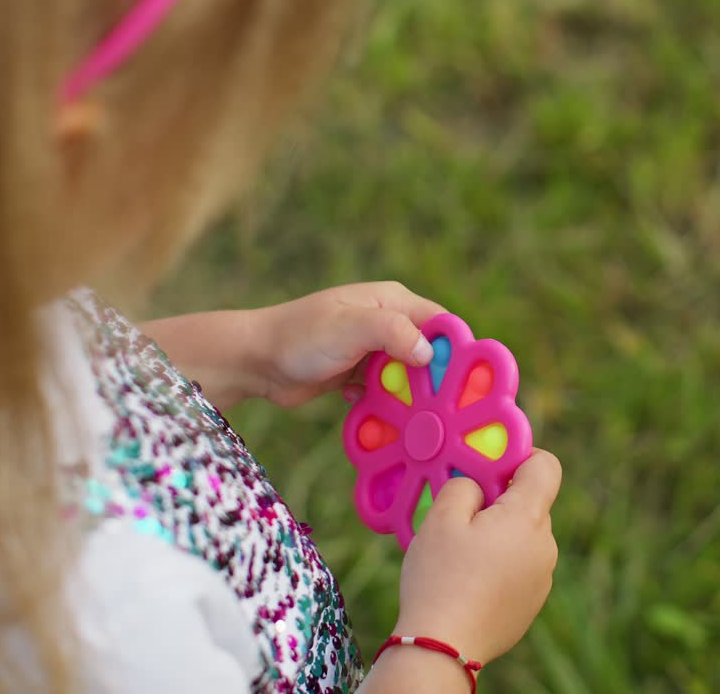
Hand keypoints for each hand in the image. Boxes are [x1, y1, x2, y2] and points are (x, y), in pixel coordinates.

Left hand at [255, 281, 446, 407]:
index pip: (441, 323)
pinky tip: (377, 415)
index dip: (455, 350)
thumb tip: (430, 353)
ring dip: (409, 396)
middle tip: (439, 408)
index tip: (463, 381)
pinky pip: (386, 391)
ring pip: (408, 376)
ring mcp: (372, 349)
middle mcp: (387, 323)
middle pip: (428, 353)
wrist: (255, 361)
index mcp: (392, 301)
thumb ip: (392, 332)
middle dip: (433, 379)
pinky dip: (386, 404)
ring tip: (412, 417)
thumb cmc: (301, 337)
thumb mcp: (350, 328)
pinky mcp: (358, 373)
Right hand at [393, 449, 561, 665]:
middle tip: (462, 512)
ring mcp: (542, 577)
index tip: (490, 464)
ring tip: (460, 553)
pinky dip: (499, 564)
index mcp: (528, 518)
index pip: (546, 466)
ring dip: (498, 534)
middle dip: (499, 500)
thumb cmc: (440, 579)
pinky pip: (519, 566)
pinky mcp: (532, 602)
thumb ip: (463, 485)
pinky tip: (468, 580)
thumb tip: (476, 484)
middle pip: (530, 504)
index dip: (520, 455)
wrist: (443, 647)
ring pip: (523, 537)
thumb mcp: (441, 518)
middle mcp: (545, 546)